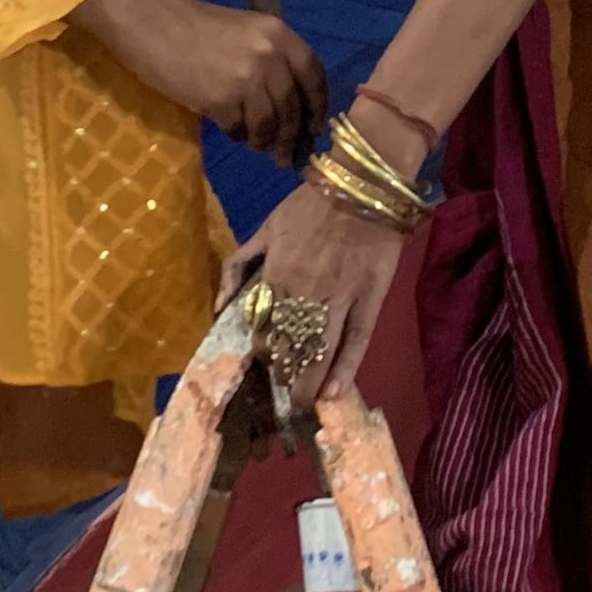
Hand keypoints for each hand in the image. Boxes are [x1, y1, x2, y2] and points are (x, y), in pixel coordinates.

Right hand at [73, 0, 325, 165]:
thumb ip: (270, 59)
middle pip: (292, 106)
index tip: (315, 127)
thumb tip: (290, 106)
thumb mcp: (244, 31)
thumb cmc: (194, 26)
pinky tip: (231, 130)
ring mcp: (246, 78)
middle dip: (291, 135)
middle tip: (285, 154)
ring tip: (256, 144)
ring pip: (269, 123)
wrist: (151, 24)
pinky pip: (240, 128)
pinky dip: (238, 135)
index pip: (314, 74)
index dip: (318, 105)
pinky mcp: (221, 99)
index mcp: (278, 33)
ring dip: (264, 140)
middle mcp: (268, 55)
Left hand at [235, 179, 406, 413]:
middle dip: (283, 375)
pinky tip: (333, 394)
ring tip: (303, 404)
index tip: (265, 363)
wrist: (361, 187)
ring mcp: (340, 301)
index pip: (262, 330)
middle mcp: (304, 295)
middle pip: (288, 348)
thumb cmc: (310, 206)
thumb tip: (220, 305)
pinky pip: (356, 342)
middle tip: (284, 392)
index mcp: (276, 277)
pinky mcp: (370, 301)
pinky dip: (345, 370)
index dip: (262, 353)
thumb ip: (238, 266)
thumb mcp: (263, 228)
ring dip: (308, 383)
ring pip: (319, 352)